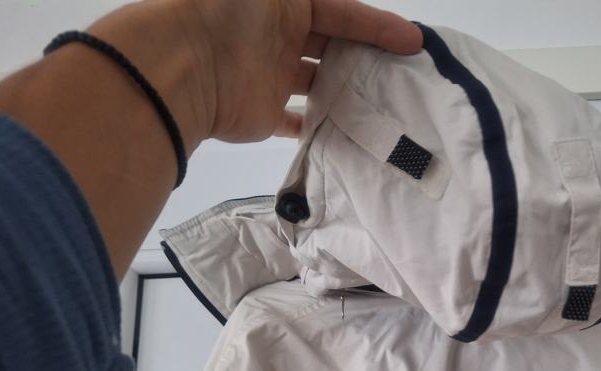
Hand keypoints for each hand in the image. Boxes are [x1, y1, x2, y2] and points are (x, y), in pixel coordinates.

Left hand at [175, 0, 421, 141]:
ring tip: (386, 103)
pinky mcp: (264, 113)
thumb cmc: (232, 12)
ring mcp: (273, 75)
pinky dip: (318, 124)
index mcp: (287, 2)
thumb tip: (335, 4)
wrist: (186, 66)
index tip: (414, 43)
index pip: (343, 12)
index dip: (379, 26)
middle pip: (335, 45)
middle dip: (368, 57)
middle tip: (405, 75)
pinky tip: (349, 129)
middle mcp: (281, 35)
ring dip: (349, 89)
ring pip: (320, 81)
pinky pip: (296, 120)